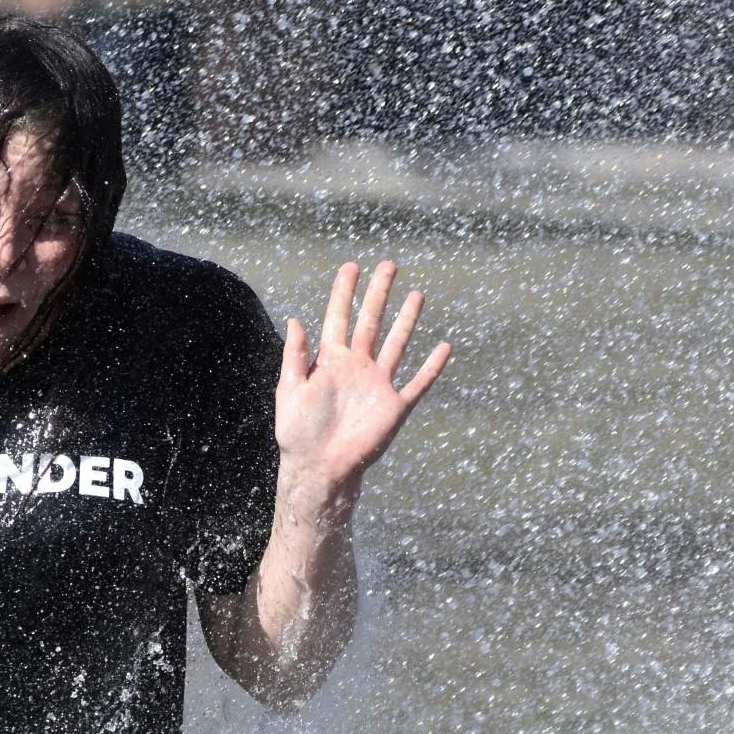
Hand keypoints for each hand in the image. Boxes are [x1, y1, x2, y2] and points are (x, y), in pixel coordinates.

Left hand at [275, 260, 449, 494]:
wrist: (320, 468)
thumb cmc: (298, 433)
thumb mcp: (290, 390)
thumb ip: (295, 356)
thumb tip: (296, 320)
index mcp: (330, 360)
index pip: (339, 317)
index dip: (344, 292)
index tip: (352, 266)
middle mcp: (356, 366)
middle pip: (371, 321)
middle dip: (379, 293)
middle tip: (389, 264)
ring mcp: (377, 384)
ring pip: (397, 344)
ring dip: (407, 320)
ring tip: (417, 294)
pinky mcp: (394, 407)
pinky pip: (418, 383)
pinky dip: (432, 367)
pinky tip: (443, 347)